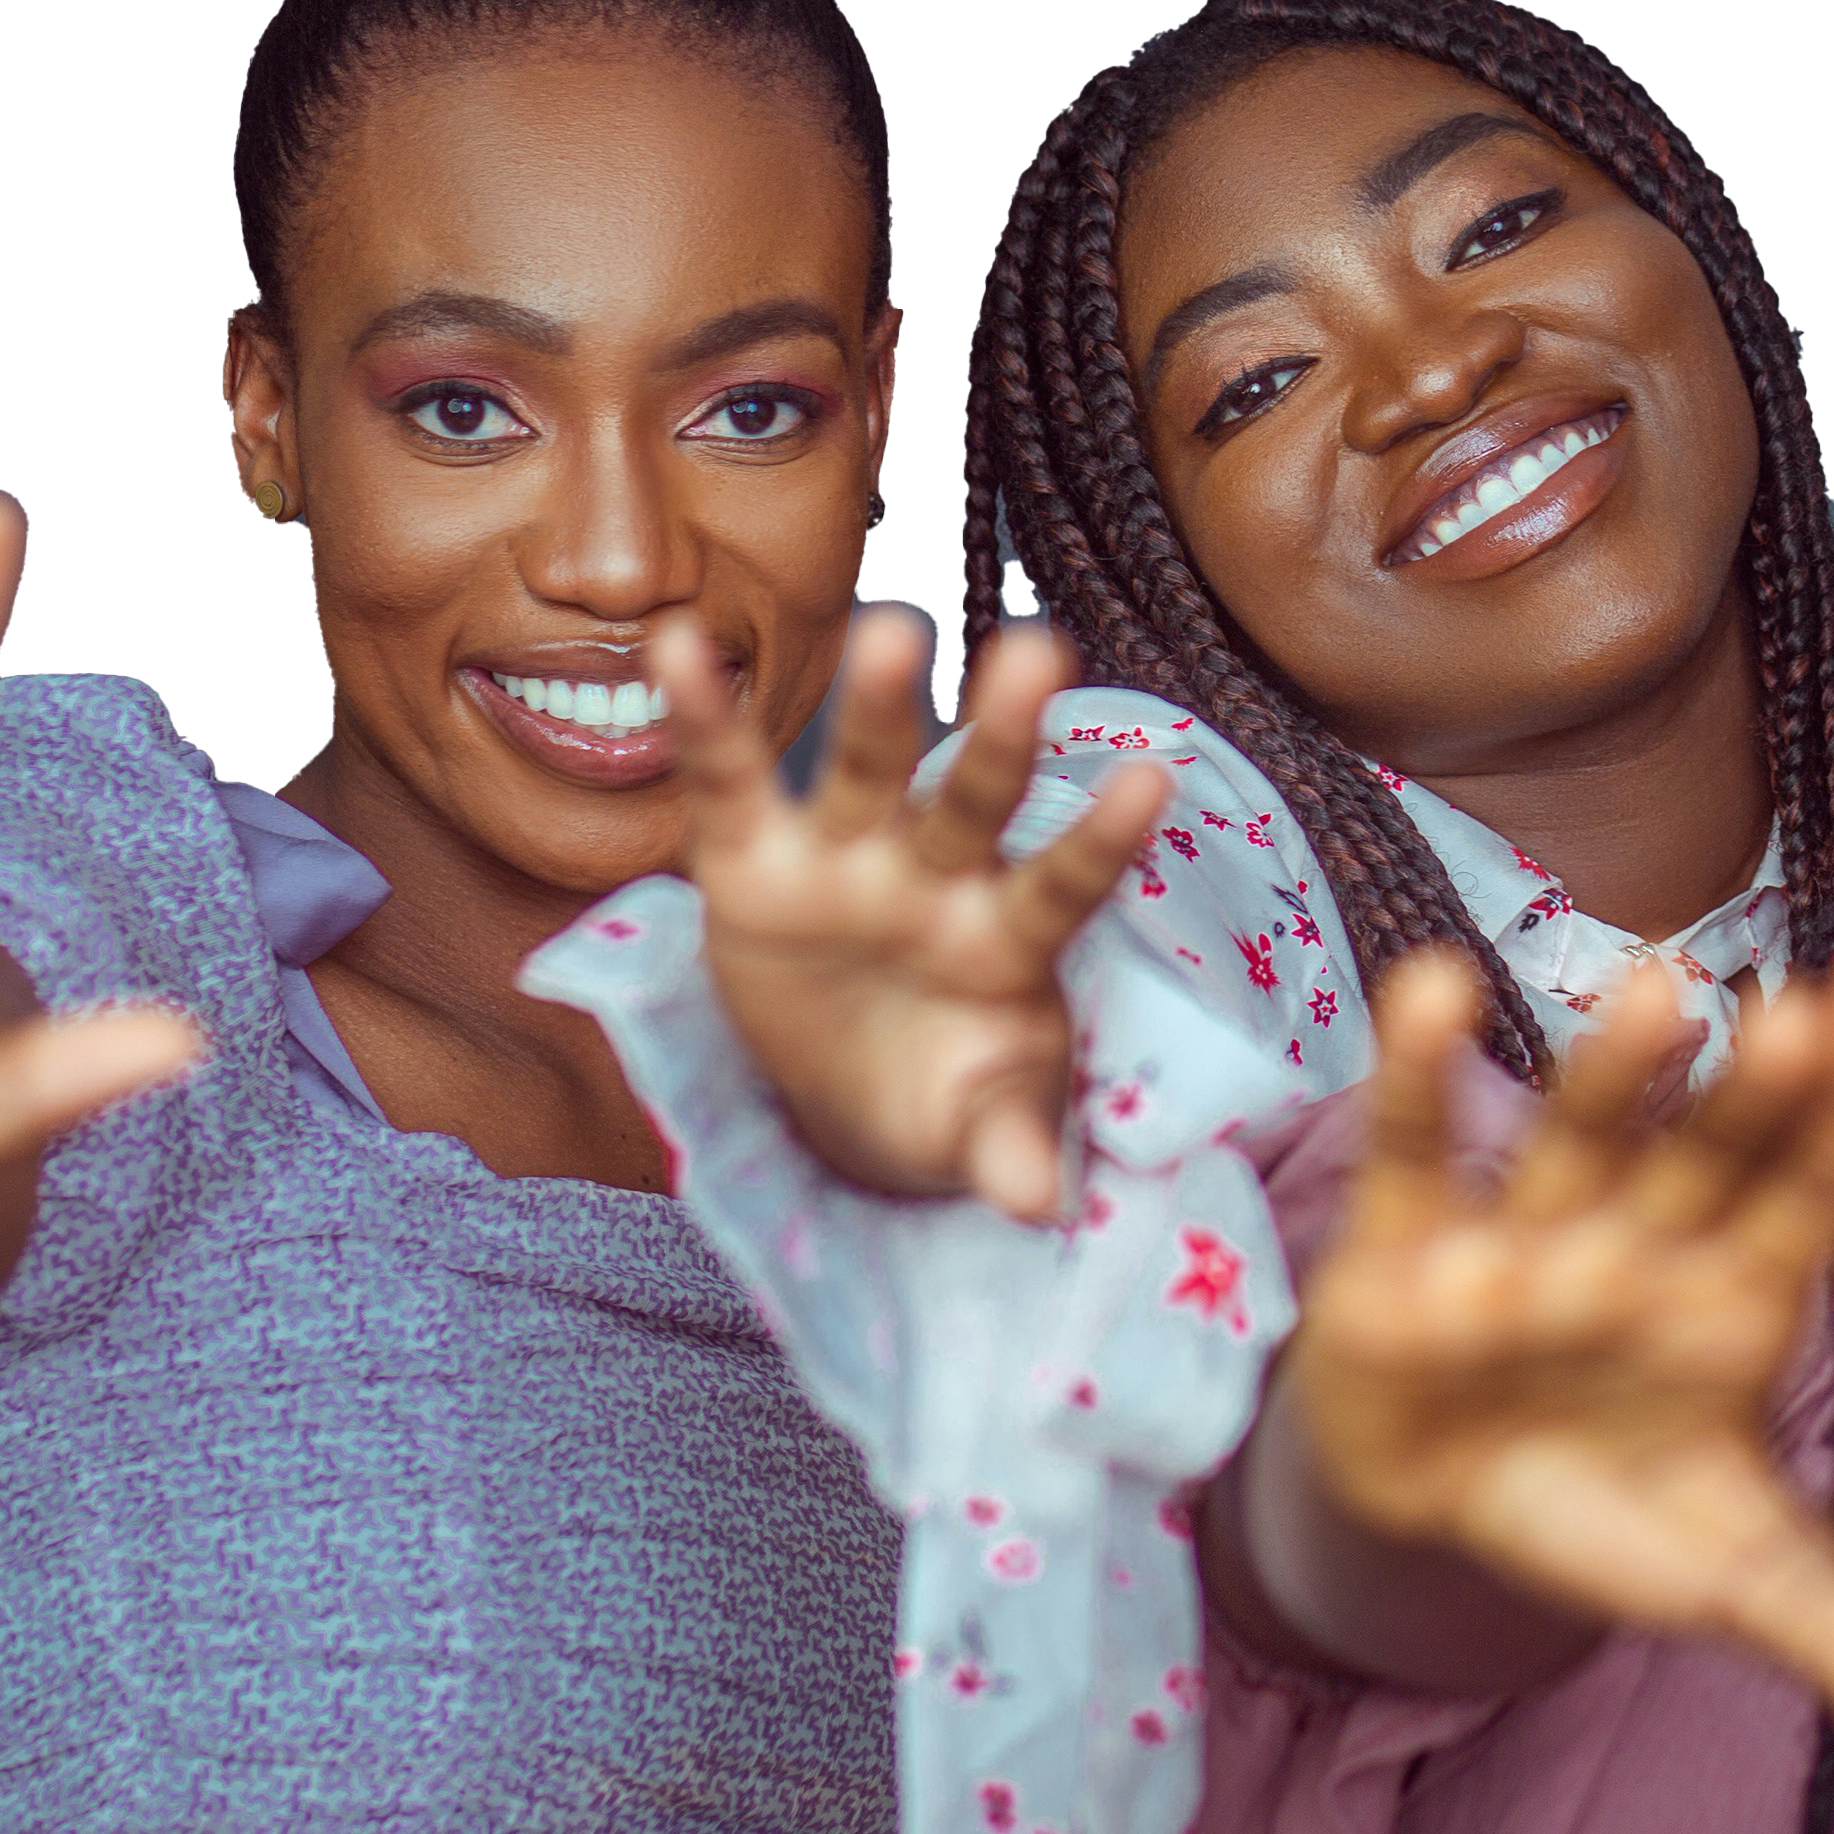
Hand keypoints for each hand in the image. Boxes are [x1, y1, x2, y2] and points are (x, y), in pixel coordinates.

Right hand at [657, 604, 1166, 1222]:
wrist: (847, 1093)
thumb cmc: (944, 1092)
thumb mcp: (978, 1127)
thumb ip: (1008, 1148)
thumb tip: (1043, 1204)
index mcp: (1004, 942)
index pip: (1064, 886)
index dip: (1102, 842)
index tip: (1157, 778)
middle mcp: (934, 880)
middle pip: (975, 802)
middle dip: (1003, 737)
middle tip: (1038, 654)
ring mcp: (845, 859)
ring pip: (870, 771)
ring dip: (882, 706)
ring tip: (896, 630)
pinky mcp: (751, 859)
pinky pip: (727, 782)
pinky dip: (702, 717)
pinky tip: (677, 647)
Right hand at [1292, 932, 1833, 1820]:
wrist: (1439, 1506)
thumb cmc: (1617, 1503)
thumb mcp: (1753, 1586)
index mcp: (1745, 1292)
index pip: (1824, 1184)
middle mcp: (1648, 1235)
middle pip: (1714, 1154)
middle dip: (1756, 1094)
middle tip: (1802, 1016)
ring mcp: (1528, 1230)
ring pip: (1581, 1139)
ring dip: (1614, 1076)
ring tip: (1658, 994)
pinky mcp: (1405, 1249)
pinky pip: (1415, 1151)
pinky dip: (1416, 1074)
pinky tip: (1433, 989)